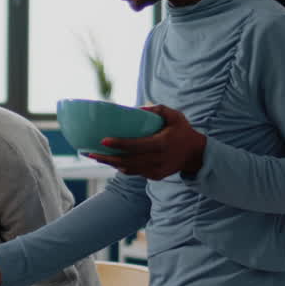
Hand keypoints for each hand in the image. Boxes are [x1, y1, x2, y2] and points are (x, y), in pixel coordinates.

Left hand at [85, 105, 206, 179]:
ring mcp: (156, 170)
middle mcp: (158, 160)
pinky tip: (109, 160)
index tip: (103, 140)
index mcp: (162, 144)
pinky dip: (121, 167)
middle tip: (88, 152)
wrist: (196, 154)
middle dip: (106, 157)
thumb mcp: (174, 116)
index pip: (137, 145)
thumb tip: (135, 109)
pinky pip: (134, 172)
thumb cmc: (182, 131)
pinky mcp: (155, 176)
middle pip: (127, 160)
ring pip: (128, 169)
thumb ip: (157, 110)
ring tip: (94, 156)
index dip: (119, 144)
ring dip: (110, 163)